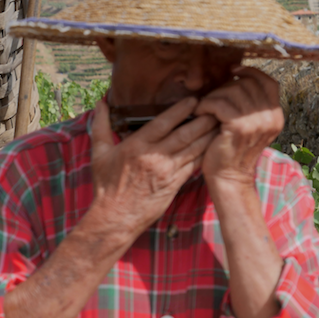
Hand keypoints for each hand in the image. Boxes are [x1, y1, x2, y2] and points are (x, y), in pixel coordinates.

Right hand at [89, 97, 217, 239]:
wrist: (116, 217)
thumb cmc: (106, 185)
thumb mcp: (99, 154)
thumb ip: (100, 127)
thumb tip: (100, 104)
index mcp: (136, 145)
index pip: (164, 122)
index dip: (181, 109)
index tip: (193, 100)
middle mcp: (154, 156)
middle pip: (185, 133)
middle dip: (202, 119)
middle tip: (215, 108)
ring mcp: (167, 171)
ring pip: (194, 148)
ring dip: (208, 135)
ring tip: (219, 123)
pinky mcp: (175, 184)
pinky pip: (194, 165)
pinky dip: (205, 154)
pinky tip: (213, 146)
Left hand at [195, 66, 283, 191]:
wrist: (228, 177)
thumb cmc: (231, 150)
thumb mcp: (247, 126)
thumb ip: (249, 106)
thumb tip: (235, 79)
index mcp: (275, 115)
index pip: (268, 82)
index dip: (250, 72)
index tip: (233, 71)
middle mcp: (271, 117)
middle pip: (247, 84)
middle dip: (224, 87)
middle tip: (210, 100)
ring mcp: (257, 122)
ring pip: (232, 91)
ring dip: (213, 97)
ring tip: (203, 108)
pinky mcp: (239, 127)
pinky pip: (220, 104)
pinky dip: (205, 105)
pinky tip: (199, 114)